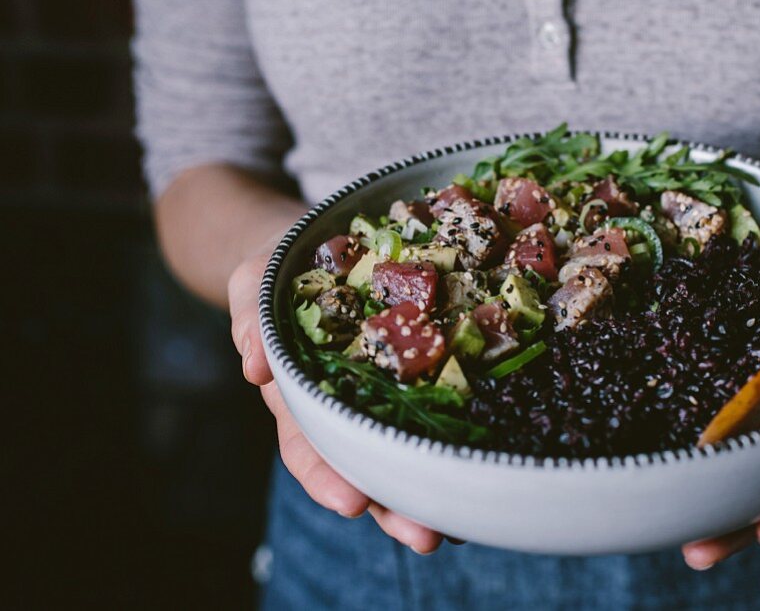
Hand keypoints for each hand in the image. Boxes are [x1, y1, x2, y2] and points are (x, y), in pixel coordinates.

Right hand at [228, 249, 445, 554]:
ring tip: (461, 522)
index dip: (327, 477)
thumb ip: (251, 316)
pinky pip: (443, 407)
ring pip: (407, 449)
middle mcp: (347, 404)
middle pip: (366, 465)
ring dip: (430, 490)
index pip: (307, 445)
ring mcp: (389, 392)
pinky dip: (460, 441)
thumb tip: (255, 365)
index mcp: (302, 393)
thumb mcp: (257, 282)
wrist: (324, 243)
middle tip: (425, 534)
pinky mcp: (429, 370)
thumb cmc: (285, 268)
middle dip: (392, 506)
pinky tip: (489, 471)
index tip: (351, 502)